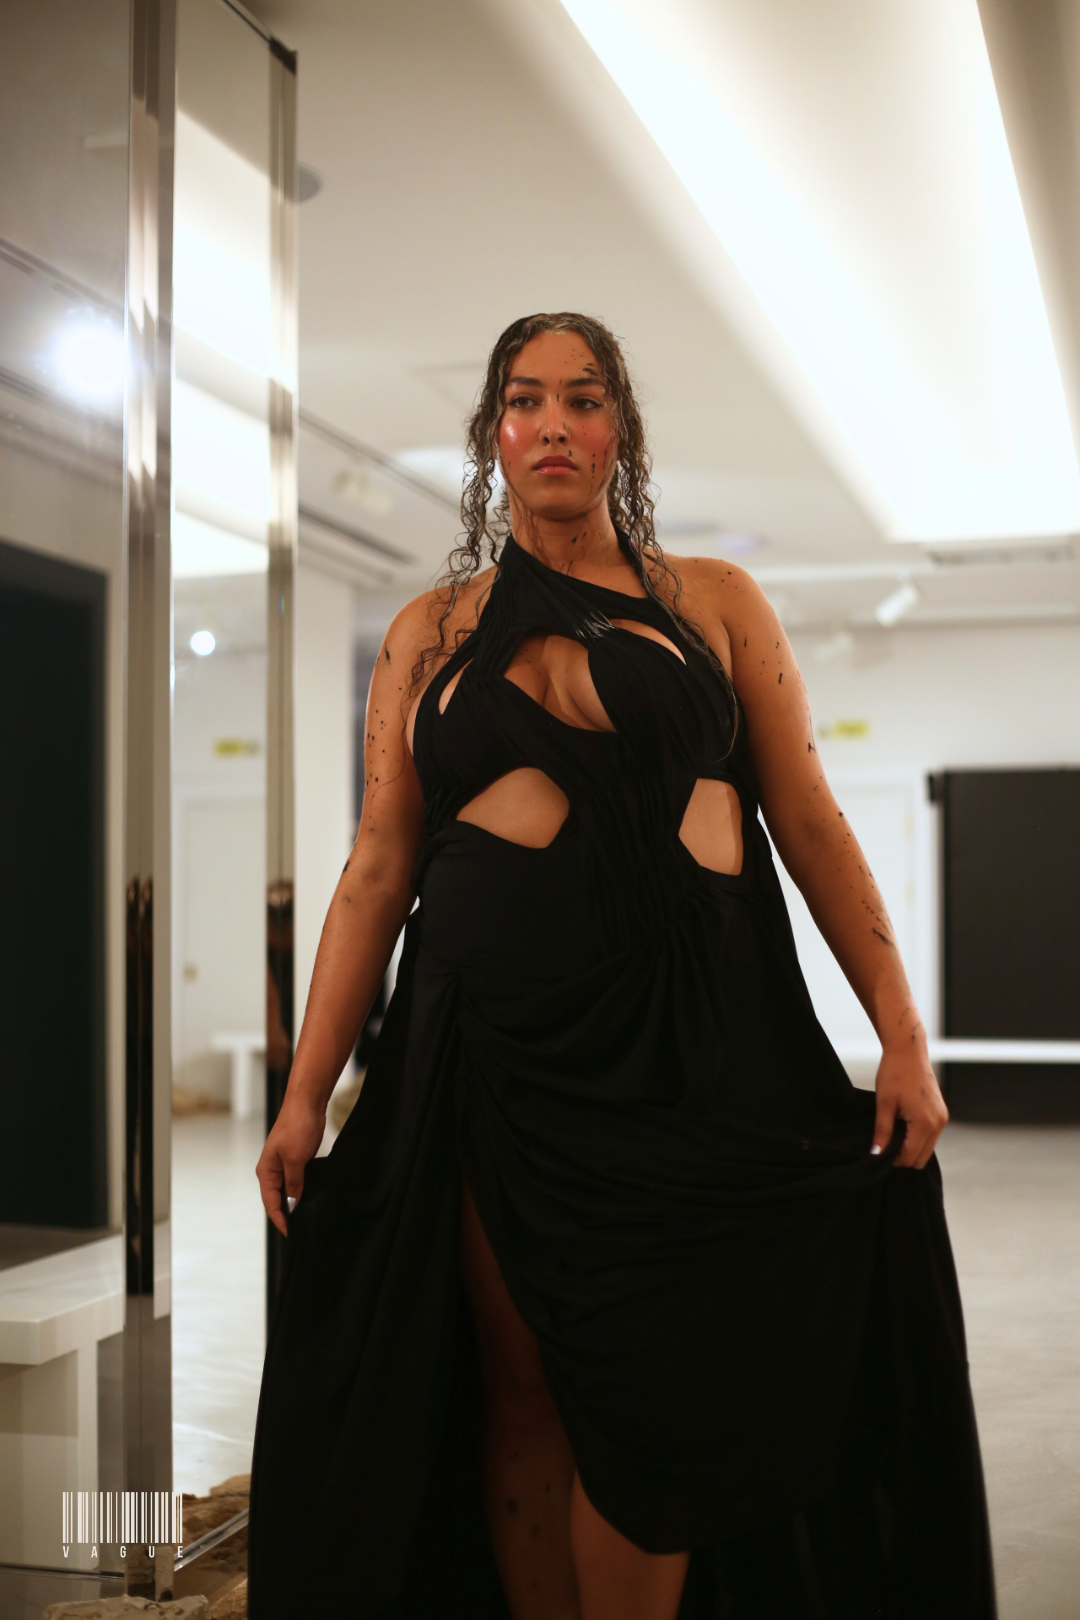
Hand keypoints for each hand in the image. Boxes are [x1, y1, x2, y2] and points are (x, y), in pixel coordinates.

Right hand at [256, 1094, 326, 1235]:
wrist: (307, 1103)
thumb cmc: (297, 1127)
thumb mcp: (296, 1159)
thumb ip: (294, 1183)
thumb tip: (292, 1205)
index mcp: (266, 1171)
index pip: (270, 1203)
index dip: (280, 1219)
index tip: (291, 1234)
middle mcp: (271, 1170)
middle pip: (277, 1199)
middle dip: (287, 1215)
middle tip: (300, 1230)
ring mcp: (283, 1164)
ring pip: (287, 1190)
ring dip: (294, 1203)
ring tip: (306, 1218)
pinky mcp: (295, 1159)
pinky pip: (296, 1181)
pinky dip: (302, 1191)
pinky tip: (311, 1198)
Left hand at [871, 1041, 947, 1168]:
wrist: (908, 1051)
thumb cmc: (894, 1073)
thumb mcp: (884, 1103)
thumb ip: (882, 1131)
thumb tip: (876, 1154)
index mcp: (925, 1122)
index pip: (910, 1156)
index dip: (893, 1160)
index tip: (878, 1155)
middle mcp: (939, 1123)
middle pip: (922, 1157)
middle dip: (903, 1157)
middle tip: (884, 1146)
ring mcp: (943, 1118)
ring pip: (927, 1148)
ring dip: (911, 1147)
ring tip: (892, 1134)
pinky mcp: (942, 1112)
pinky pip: (931, 1136)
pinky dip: (918, 1138)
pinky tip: (902, 1127)